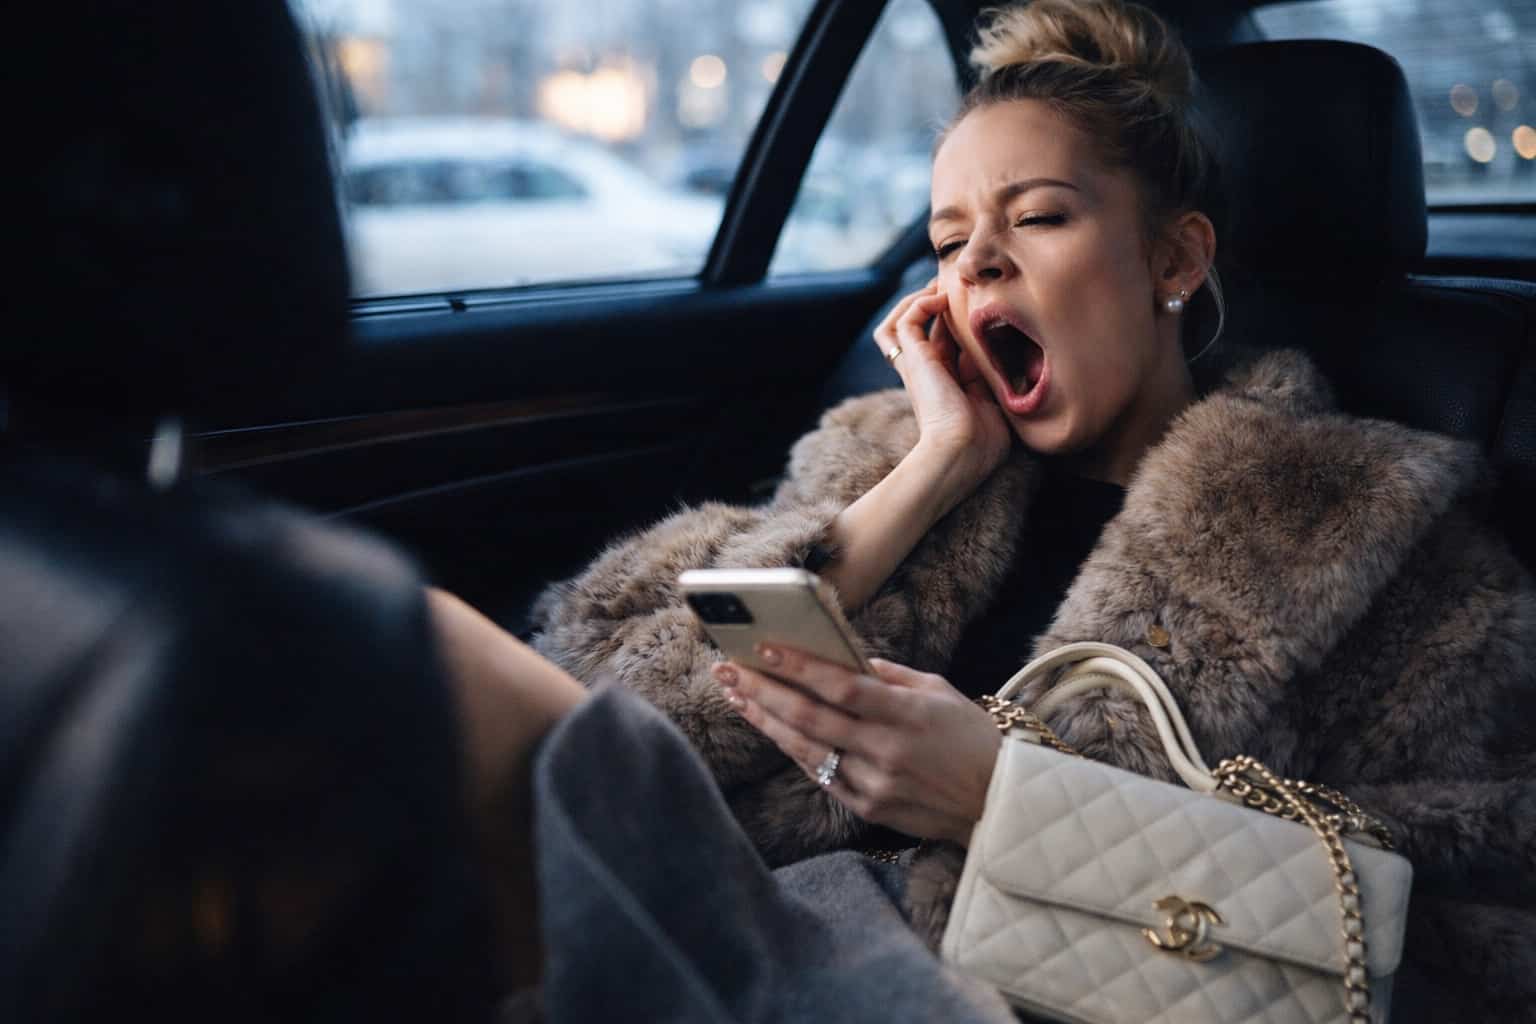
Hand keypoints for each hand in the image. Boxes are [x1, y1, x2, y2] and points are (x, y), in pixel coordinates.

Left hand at [711, 646, 1001, 845]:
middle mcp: (886, 751)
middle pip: (810, 717)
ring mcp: (874, 784)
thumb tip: (843, 658)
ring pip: (806, 749)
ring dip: (766, 721)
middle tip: (727, 670)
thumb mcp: (938, 692)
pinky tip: (771, 728)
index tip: (763, 647)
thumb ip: (889, 675)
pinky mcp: (868, 809)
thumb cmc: (971, 738)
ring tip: (736, 696)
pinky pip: (821, 775)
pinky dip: (794, 750)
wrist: (999, 804)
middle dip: (763, 691)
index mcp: (906, 715)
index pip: (840, 686)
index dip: (798, 666)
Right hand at [874, 280, 1010, 490]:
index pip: (947, 342)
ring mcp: (918, 366)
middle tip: (956, 285)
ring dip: (920, 299)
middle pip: (922, 328)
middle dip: (937, 302)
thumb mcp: (998, 401)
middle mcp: (930, 372)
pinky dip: (920, 304)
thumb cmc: (984, 441)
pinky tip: (941, 299)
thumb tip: (1010, 350)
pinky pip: (905, 322)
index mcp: (949, 383)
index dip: (959, 321)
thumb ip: (999, 377)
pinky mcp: (913, 360)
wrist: (961, 452)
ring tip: (940, 286)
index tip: (979, 303)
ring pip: (901, 322)